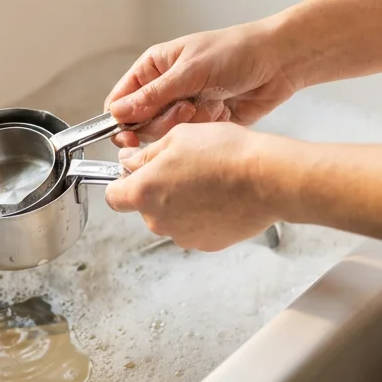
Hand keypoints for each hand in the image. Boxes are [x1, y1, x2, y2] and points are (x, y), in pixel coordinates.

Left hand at [104, 122, 280, 251]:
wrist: (268, 179)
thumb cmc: (226, 154)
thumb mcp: (177, 137)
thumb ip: (146, 153)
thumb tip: (130, 161)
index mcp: (144, 192)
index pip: (113, 196)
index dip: (121, 182)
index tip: (132, 173)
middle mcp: (158, 221)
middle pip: (145, 206)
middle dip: (157, 188)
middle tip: (183, 166)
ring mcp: (183, 236)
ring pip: (171, 217)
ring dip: (181, 201)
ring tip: (207, 179)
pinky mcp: (207, 244)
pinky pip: (194, 227)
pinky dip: (202, 214)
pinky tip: (219, 195)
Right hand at [105, 21, 301, 146]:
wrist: (278, 63)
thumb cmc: (236, 52)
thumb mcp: (189, 71)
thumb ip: (153, 95)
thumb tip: (118, 112)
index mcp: (153, 68)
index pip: (120, 100)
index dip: (120, 120)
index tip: (129, 135)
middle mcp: (165, 88)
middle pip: (142, 123)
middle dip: (165, 120)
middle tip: (187, 108)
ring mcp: (184, 106)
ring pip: (167, 133)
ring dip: (189, 123)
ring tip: (211, 104)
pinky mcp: (204, 123)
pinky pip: (191, 137)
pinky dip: (207, 127)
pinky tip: (224, 110)